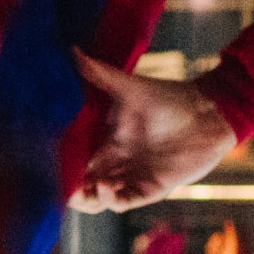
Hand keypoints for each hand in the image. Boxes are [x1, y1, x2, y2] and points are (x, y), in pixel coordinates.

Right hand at [68, 51, 236, 213]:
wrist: (209, 113)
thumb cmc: (170, 97)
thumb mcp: (130, 87)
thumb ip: (100, 74)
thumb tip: (72, 51)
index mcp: (105, 143)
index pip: (74, 161)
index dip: (59, 167)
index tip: (44, 164)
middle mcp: (115, 163)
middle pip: (81, 186)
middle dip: (68, 190)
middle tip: (59, 185)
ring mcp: (132, 177)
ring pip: (98, 199)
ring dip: (86, 198)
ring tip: (80, 189)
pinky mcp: (150, 189)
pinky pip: (124, 202)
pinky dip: (110, 199)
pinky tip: (105, 185)